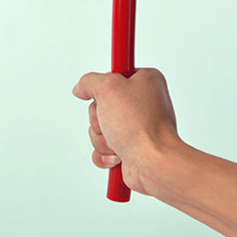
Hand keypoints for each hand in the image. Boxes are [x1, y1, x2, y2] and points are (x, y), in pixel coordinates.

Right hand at [72, 68, 179, 194]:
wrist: (154, 163)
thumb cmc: (140, 126)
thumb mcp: (108, 87)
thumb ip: (90, 81)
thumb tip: (81, 88)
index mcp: (145, 81)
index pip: (114, 73)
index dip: (104, 83)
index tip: (104, 88)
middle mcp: (142, 102)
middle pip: (100, 103)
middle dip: (99, 118)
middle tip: (111, 120)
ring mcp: (136, 126)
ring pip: (99, 127)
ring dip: (101, 137)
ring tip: (117, 140)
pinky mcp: (130, 146)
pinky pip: (103, 148)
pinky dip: (105, 153)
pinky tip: (117, 154)